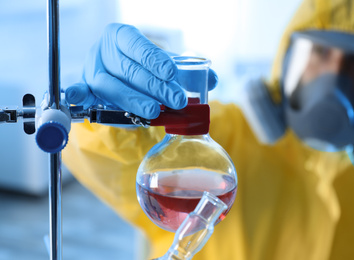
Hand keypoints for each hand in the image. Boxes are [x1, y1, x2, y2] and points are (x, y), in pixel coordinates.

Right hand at [65, 23, 217, 118]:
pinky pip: (80, 91)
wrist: (120, 78)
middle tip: (177, 99)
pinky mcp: (87, 89)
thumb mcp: (162, 66)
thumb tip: (212, 78)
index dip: (153, 59)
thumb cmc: (141, 70)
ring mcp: (93, 71)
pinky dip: (78, 95)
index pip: (137, 45)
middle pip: (129, 69)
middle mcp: (105, 51)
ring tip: (155, 111)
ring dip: (133, 99)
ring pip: (111, 86)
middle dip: (155, 86)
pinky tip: (75, 97)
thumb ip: (186, 71)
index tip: (171, 73)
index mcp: (122, 36)